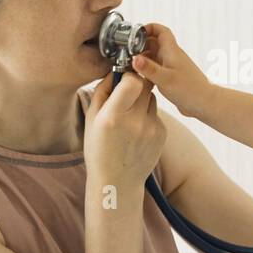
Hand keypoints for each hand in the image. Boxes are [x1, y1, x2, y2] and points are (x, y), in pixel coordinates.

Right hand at [81, 69, 164, 186]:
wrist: (117, 181)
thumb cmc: (99, 150)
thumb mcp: (91, 120)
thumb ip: (102, 92)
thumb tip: (114, 71)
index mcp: (113, 117)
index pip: (132, 81)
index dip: (128, 76)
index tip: (123, 80)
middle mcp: (135, 122)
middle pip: (144, 86)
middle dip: (135, 85)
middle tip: (126, 94)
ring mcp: (151, 129)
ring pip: (151, 99)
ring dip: (142, 101)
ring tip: (129, 118)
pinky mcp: (161, 134)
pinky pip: (156, 114)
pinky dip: (147, 117)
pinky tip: (137, 132)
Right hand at [127, 23, 214, 120]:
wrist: (204, 103)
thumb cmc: (189, 90)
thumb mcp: (165, 79)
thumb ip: (148, 68)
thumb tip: (134, 58)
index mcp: (171, 51)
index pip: (160, 30)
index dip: (148, 28)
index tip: (135, 33)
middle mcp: (172, 56)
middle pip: (154, 42)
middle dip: (140, 44)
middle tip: (128, 52)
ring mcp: (172, 66)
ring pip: (154, 55)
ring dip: (143, 58)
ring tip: (131, 65)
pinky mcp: (171, 76)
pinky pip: (157, 67)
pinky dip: (147, 69)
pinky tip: (140, 77)